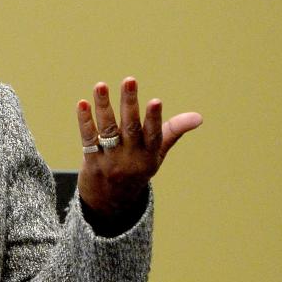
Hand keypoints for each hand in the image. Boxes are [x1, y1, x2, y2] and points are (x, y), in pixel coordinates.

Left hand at [76, 78, 201, 218]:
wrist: (110, 201)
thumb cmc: (137, 169)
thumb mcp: (157, 154)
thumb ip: (173, 131)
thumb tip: (199, 117)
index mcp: (149, 155)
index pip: (154, 135)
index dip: (154, 118)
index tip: (156, 100)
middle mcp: (130, 158)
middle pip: (130, 127)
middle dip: (129, 103)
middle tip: (129, 80)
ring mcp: (110, 160)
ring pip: (107, 130)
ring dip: (103, 106)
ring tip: (100, 85)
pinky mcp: (92, 161)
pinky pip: (88, 138)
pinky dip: (85, 121)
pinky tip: (82, 103)